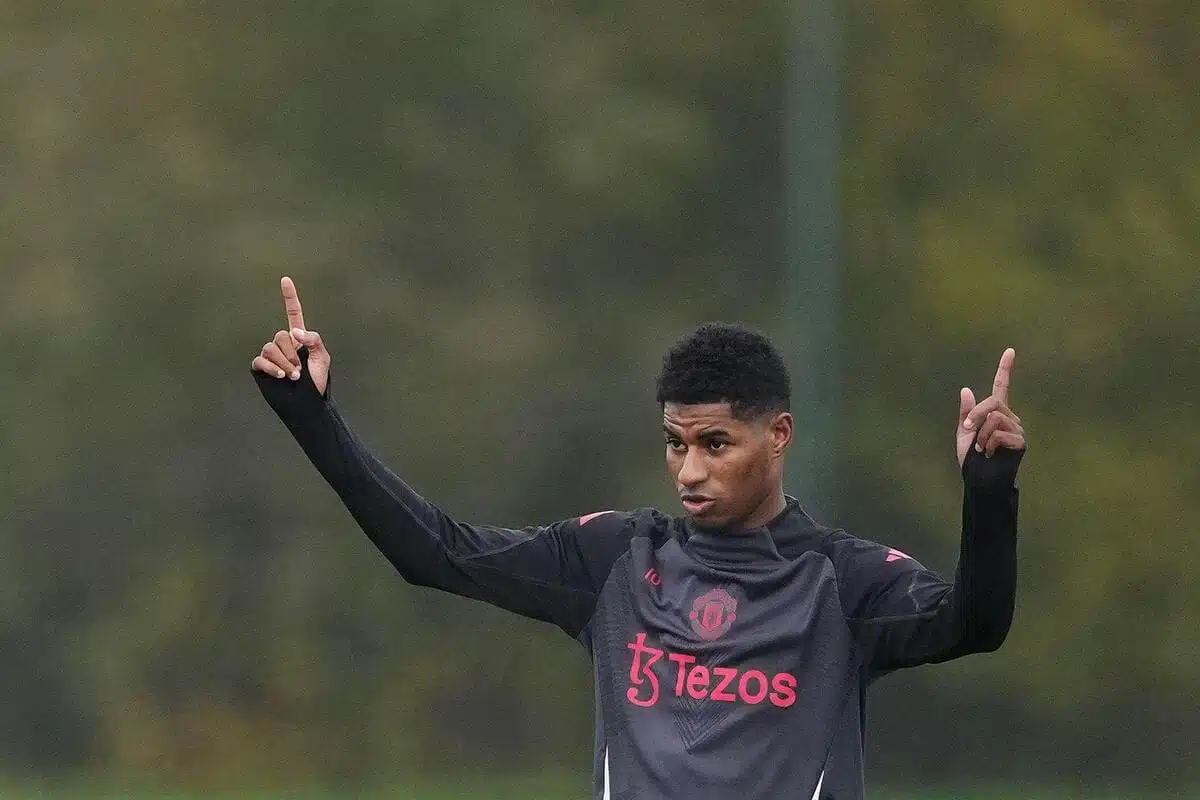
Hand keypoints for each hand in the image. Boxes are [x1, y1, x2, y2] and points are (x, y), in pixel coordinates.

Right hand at [250, 276, 330, 395]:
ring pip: (270, 348)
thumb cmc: (317, 382)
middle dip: (292, 355)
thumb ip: (313, 340)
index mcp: (299, 338)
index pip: (293, 313)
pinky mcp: (262, 368)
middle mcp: (284, 344)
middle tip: (301, 370)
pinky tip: (280, 376)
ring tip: (293, 377)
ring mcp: (272, 356)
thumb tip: (294, 332)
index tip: (285, 280)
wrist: (307, 403)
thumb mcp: (323, 358)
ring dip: (284, 364)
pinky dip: (270, 368)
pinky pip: (260, 360)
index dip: (290, 297)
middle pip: (280, 336)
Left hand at [956, 348, 1024, 467]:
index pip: (1002, 386)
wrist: (980, 480)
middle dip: (975, 415)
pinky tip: (988, 453)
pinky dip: (987, 443)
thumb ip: (966, 413)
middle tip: (968, 430)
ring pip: (994, 418)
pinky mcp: (1020, 441)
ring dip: (980, 434)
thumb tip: (966, 389)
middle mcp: (1010, 417)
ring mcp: (1016, 429)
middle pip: (993, 402)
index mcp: (995, 412)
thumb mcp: (964, 433)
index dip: (1005, 369)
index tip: (1010, 350)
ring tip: (980, 448)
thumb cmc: (972, 459)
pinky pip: (999, 433)